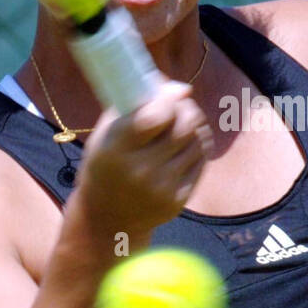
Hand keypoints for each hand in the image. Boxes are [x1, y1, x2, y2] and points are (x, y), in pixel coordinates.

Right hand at [78, 78, 213, 239]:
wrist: (107, 218)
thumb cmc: (107, 163)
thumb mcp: (107, 132)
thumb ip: (135, 103)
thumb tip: (181, 88)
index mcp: (115, 149)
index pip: (156, 116)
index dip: (170, 98)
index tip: (172, 92)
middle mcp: (140, 171)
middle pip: (183, 126)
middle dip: (186, 108)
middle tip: (181, 104)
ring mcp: (161, 188)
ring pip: (197, 141)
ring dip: (195, 125)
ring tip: (184, 122)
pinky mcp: (178, 200)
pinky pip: (201, 160)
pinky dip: (199, 145)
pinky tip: (188, 142)